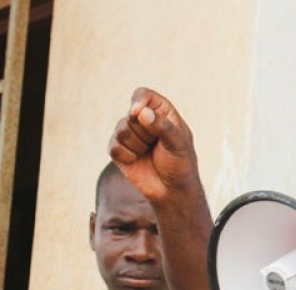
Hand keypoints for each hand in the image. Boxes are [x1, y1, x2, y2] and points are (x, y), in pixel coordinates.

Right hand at [108, 87, 202, 202]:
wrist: (172, 189)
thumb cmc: (181, 163)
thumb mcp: (179, 144)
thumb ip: (162, 127)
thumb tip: (141, 112)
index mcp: (161, 111)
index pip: (143, 95)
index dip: (138, 100)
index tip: (137, 111)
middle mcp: (142, 119)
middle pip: (131, 115)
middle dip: (145, 133)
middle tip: (158, 146)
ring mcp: (129, 133)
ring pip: (121, 130)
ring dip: (138, 145)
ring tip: (149, 153)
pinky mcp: (118, 149)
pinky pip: (115, 146)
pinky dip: (128, 156)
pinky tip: (138, 161)